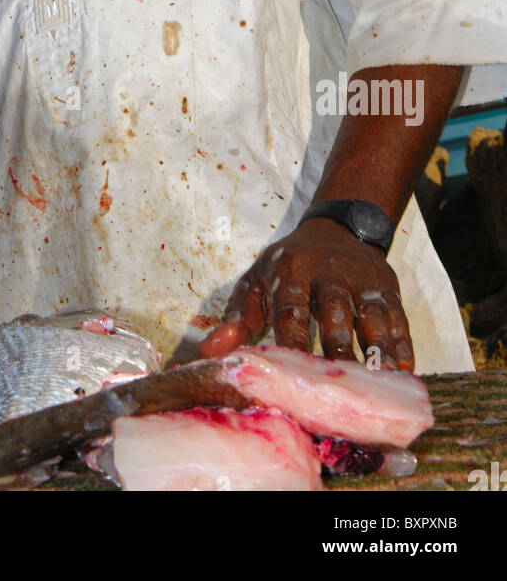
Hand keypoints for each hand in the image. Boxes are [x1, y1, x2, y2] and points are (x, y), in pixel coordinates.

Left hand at [198, 218, 414, 370]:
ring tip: (379, 381)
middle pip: (335, 312)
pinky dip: (402, 344)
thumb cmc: (289, 266)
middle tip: (340, 384)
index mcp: (291, 272)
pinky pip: (398, 317)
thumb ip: (236, 318)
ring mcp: (362, 280)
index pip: (290, 309)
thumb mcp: (257, 281)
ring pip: (371, 314)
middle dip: (338, 347)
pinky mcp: (388, 288)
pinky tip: (403, 371)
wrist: (336, 229)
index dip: (293, 340)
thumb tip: (210, 352)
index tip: (294, 373)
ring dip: (376, 348)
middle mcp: (329, 274)